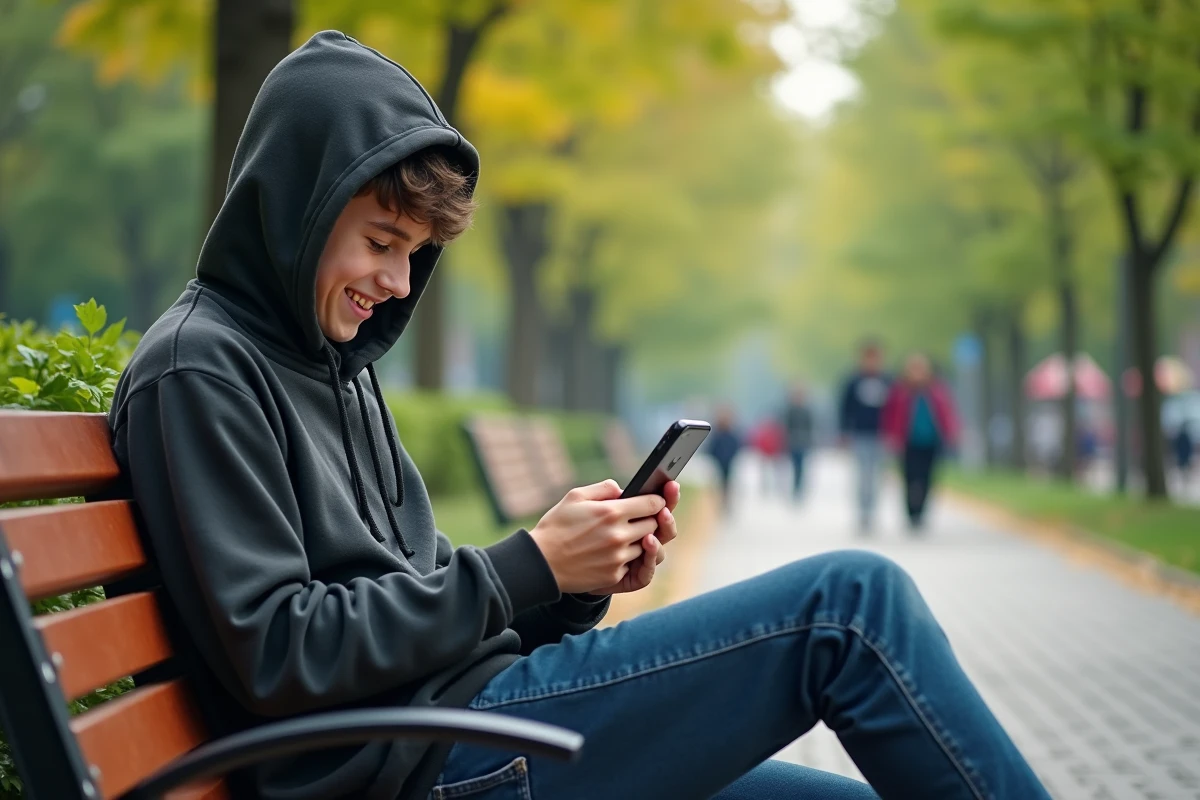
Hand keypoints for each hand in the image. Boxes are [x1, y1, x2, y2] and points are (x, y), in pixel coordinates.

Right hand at [529, 479, 665, 593]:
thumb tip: (622, 489)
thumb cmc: (556, 526)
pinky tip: (610, 553)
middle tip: (640, 518)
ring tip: (621, 536)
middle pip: (654, 525)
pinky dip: (626, 558)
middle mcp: (619, 535)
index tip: (656, 501)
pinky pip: (632, 564)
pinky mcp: (615, 575)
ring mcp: (618, 557)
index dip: (658, 501)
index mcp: (611, 512)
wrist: (540, 563)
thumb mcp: (575, 497)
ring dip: (640, 540)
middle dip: (650, 520)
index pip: (652, 504)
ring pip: (646, 546)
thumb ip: (603, 489)